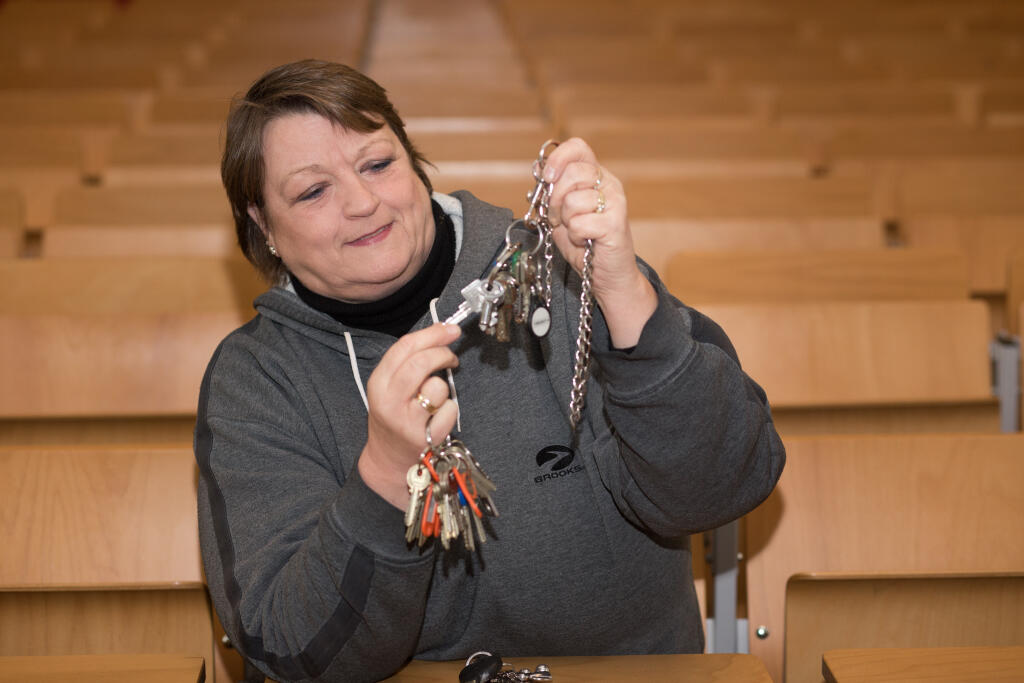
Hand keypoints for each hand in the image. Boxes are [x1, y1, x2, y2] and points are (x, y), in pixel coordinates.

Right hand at [357, 323, 460, 508]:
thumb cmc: (393, 418)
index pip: (404, 347)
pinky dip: (449, 410)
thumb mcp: (389, 388)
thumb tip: (441, 332)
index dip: (432, 334)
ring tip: (436, 397)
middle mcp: (389, 402)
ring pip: (437, 386)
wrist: (388, 462)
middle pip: (420, 362)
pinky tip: (438, 418)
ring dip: (444, 387)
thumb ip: (408, 362)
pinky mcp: (425, 438)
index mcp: (378, 384)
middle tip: (452, 356)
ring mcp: (407, 421)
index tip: (450, 329)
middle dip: (442, 352)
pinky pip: (449, 410)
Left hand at [542, 138, 656, 347]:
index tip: (547, 177)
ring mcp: (615, 202)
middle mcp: (609, 184)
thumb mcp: (561, 213)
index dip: (557, 159)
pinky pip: (579, 223)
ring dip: (566, 222)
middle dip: (555, 199)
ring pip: (573, 200)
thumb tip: (539, 170)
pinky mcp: (615, 223)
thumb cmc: (584, 243)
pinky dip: (575, 237)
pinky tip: (584, 242)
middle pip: (572, 173)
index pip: (578, 148)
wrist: (607, 274)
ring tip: (576, 232)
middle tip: (559, 218)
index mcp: (596, 176)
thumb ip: (553, 191)